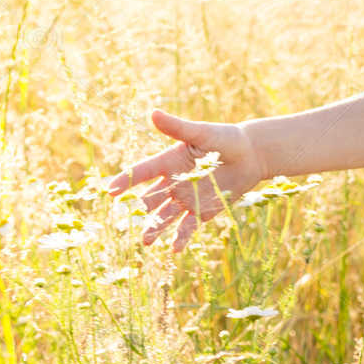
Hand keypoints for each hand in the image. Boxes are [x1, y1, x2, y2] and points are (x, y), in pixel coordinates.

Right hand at [105, 108, 266, 252]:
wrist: (252, 155)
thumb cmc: (226, 138)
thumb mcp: (201, 133)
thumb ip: (178, 128)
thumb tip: (153, 113)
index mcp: (168, 162)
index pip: (142, 172)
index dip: (126, 181)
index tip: (110, 191)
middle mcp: (173, 182)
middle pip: (150, 198)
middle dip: (138, 210)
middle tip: (124, 222)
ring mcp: (186, 198)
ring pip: (165, 216)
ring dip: (155, 228)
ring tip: (145, 241)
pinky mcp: (203, 211)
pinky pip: (187, 227)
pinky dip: (180, 238)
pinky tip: (173, 250)